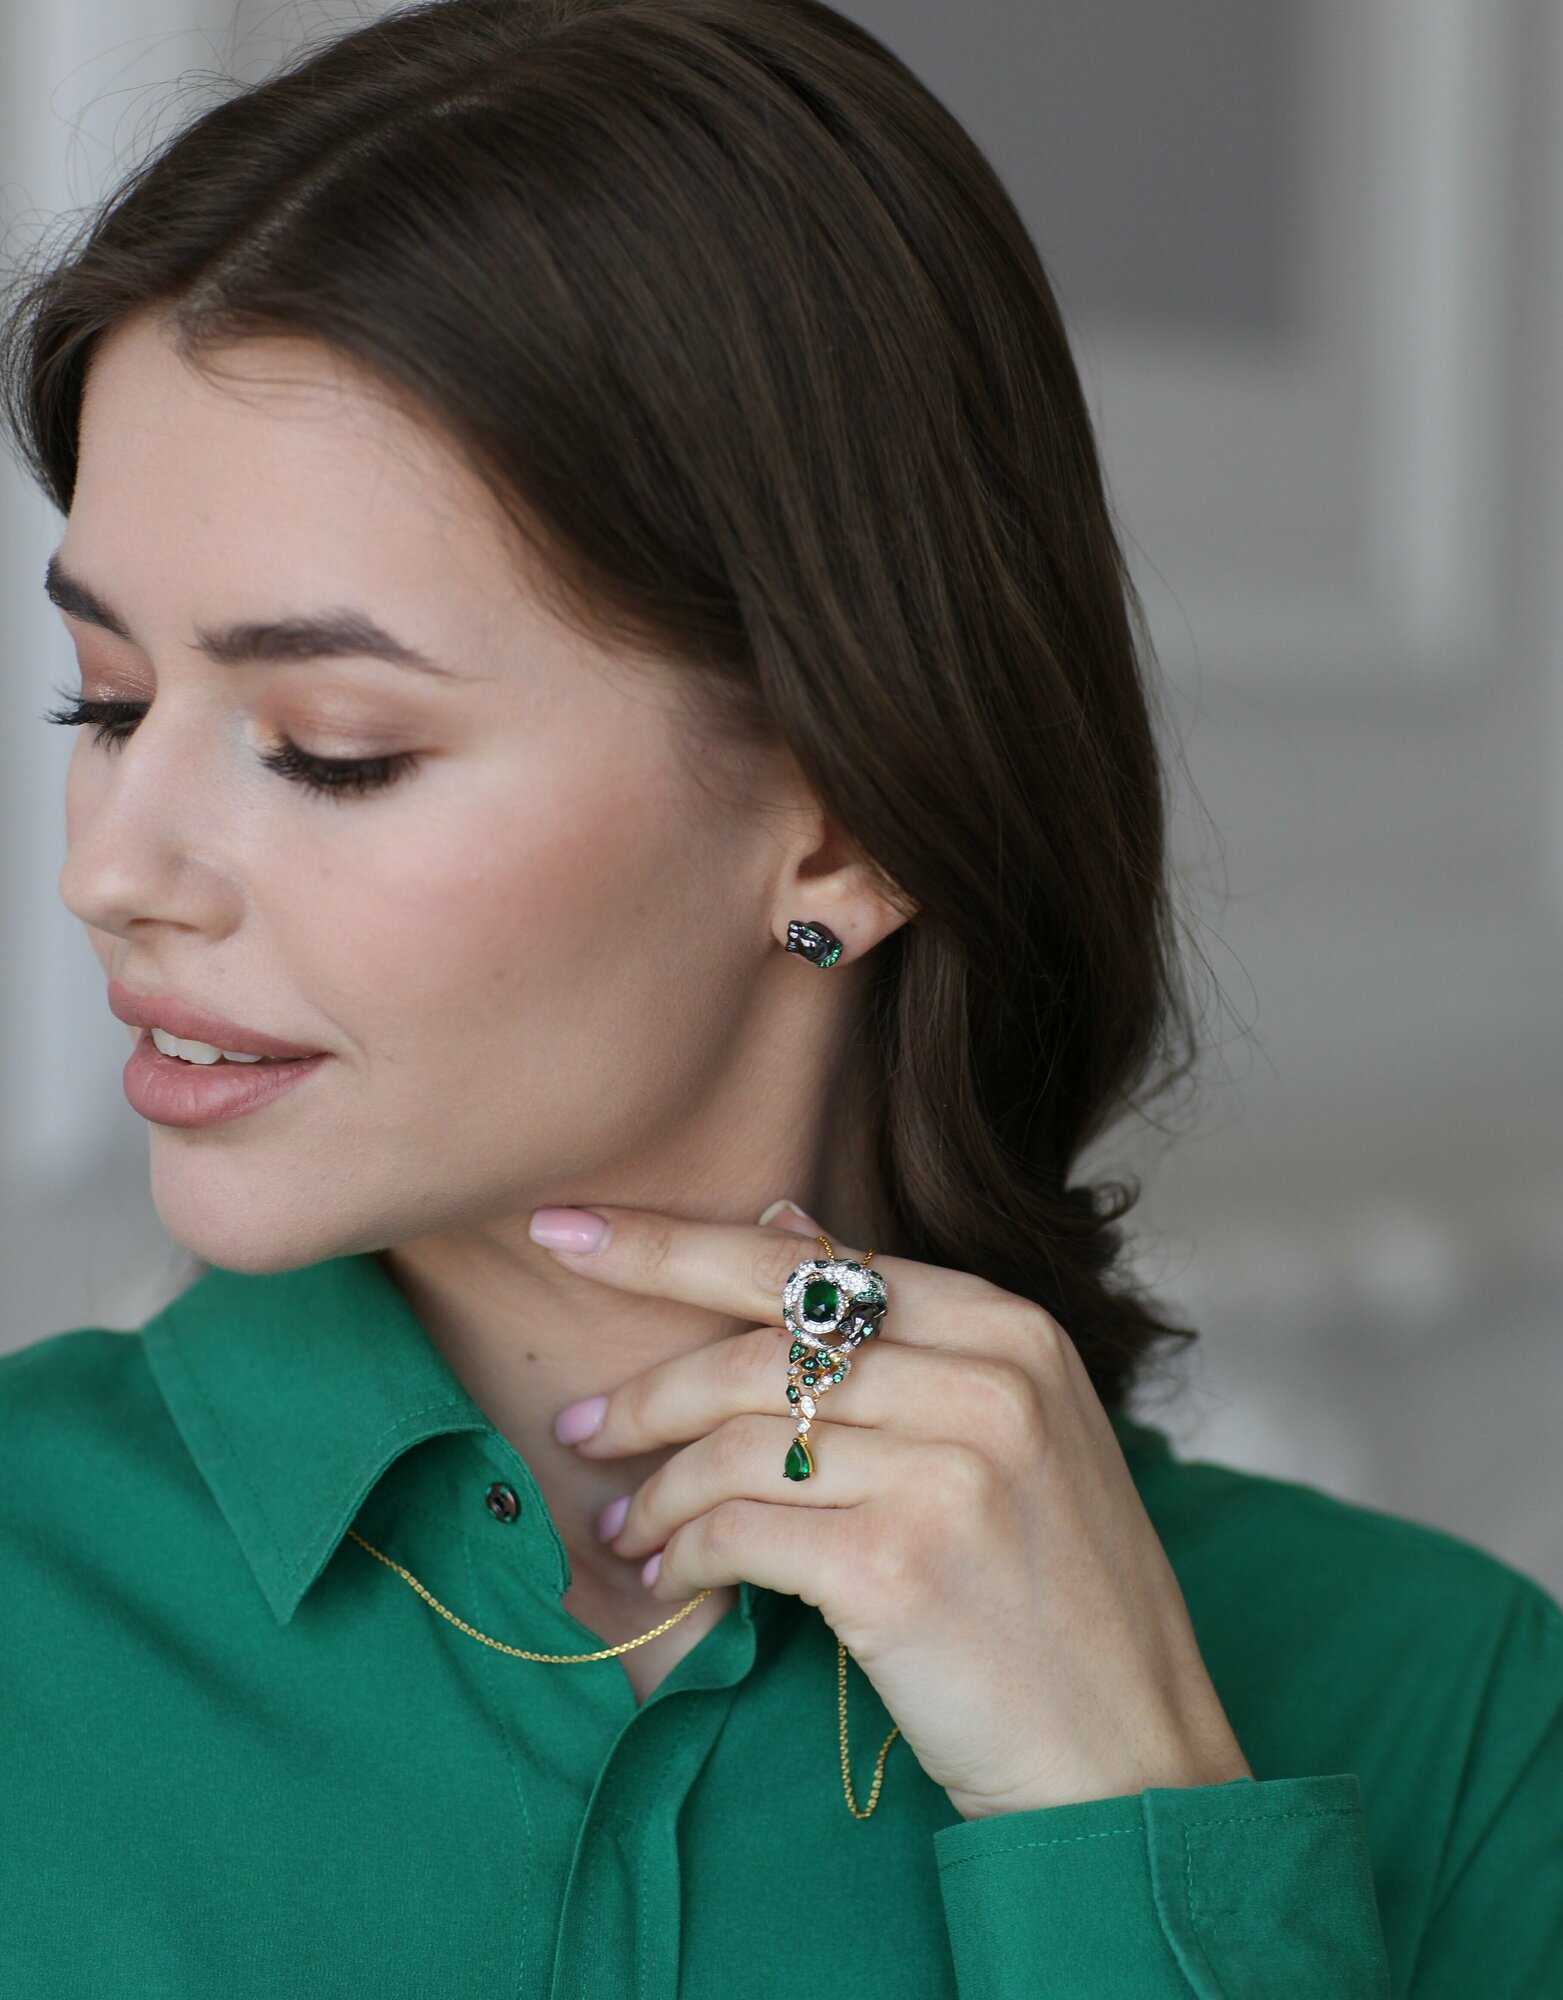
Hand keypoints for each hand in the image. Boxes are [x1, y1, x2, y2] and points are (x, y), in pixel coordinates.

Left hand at [533, 1199, 1252, 1819]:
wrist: (1127, 1758)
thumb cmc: (1055, 1593)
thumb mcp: (1012, 1427)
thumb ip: (901, 1325)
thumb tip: (779, 1216)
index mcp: (1011, 1328)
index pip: (809, 1261)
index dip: (671, 1242)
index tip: (568, 1230)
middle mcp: (988, 1379)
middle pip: (760, 1343)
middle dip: (645, 1381)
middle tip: (574, 1420)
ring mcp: (948, 1468)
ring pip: (738, 1441)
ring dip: (655, 1488)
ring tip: (621, 1525)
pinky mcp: (898, 1564)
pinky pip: (740, 1530)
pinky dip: (685, 1554)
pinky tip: (668, 1581)